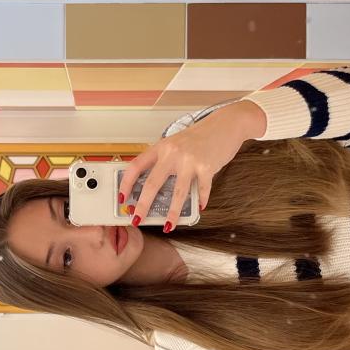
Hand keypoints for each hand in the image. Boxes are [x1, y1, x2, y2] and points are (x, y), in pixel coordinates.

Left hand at [120, 101, 266, 229]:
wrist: (227, 124)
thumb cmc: (199, 137)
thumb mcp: (175, 144)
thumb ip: (164, 161)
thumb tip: (151, 187)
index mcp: (161, 147)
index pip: (136, 166)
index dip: (126, 183)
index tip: (122, 198)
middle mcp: (173, 153)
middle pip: (152, 184)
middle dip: (143, 205)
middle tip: (137, 219)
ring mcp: (190, 160)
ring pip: (177, 193)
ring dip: (172, 213)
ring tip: (168, 225)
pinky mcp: (207, 167)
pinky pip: (202, 190)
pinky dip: (201, 201)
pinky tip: (199, 208)